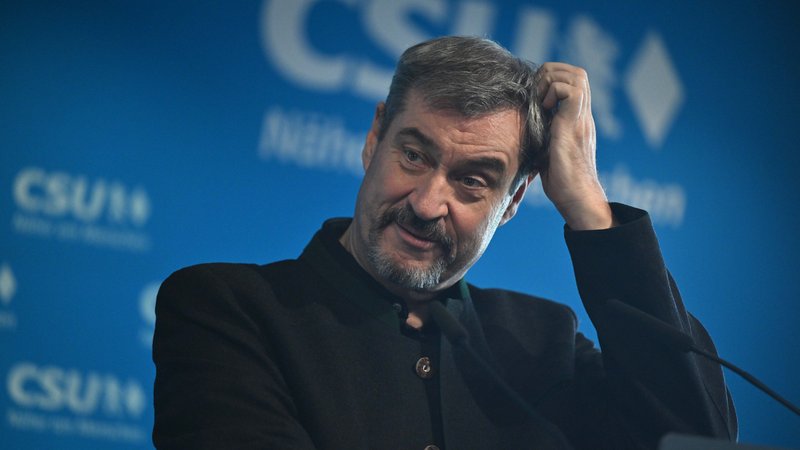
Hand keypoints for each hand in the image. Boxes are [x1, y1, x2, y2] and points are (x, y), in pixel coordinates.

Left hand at [536, 62, 614, 229]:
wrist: (577, 198)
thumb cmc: (561, 182)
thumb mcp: (547, 150)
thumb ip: (542, 134)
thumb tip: (521, 128)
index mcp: (576, 119)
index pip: (572, 81)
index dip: (552, 80)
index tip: (536, 97)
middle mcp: (582, 115)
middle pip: (576, 72)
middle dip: (551, 74)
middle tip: (536, 95)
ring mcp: (581, 118)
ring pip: (576, 75)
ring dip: (552, 81)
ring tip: (541, 103)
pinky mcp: (574, 125)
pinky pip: (570, 90)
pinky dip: (553, 92)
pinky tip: (545, 111)